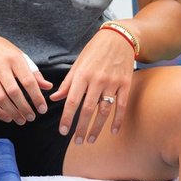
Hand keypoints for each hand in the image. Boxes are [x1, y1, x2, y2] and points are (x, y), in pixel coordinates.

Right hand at [0, 29, 52, 124]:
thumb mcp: (18, 54)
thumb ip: (33, 71)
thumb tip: (48, 86)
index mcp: (14, 58)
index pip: (28, 81)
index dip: (37, 98)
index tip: (43, 109)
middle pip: (14, 93)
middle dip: (25, 108)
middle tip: (32, 117)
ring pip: (1, 99)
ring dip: (13, 113)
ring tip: (21, 120)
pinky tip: (7, 117)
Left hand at [49, 27, 135, 143]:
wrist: (118, 38)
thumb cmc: (94, 51)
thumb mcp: (77, 64)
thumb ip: (67, 83)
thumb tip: (54, 97)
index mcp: (81, 75)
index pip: (72, 101)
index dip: (66, 118)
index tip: (62, 131)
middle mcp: (96, 80)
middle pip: (87, 110)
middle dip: (81, 128)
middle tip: (77, 142)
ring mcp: (112, 83)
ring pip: (104, 111)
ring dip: (97, 127)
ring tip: (91, 139)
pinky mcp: (125, 84)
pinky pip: (121, 105)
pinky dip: (117, 120)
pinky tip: (113, 131)